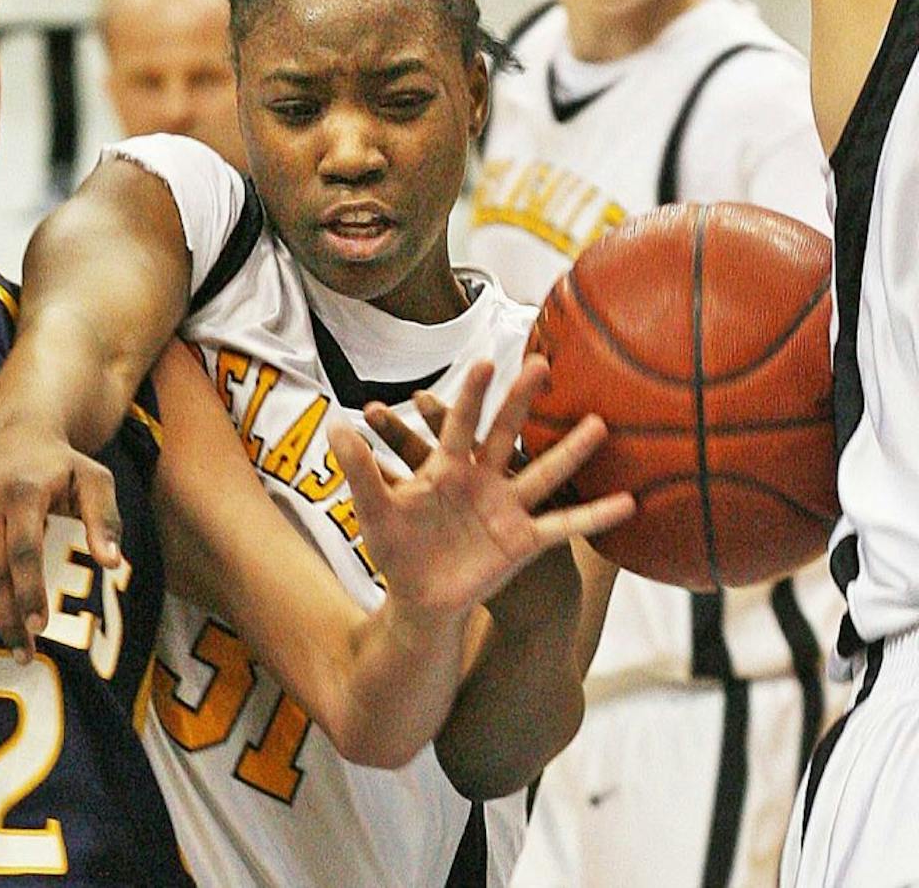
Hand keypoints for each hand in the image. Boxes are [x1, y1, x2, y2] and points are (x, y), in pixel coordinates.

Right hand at [0, 417, 121, 665]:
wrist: (14, 433)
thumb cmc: (62, 464)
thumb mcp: (95, 479)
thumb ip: (105, 519)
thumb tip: (111, 564)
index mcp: (22, 492)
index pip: (23, 550)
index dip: (28, 591)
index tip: (40, 627)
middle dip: (5, 617)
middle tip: (25, 655)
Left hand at [328, 355, 633, 617]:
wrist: (422, 600)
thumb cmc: (398, 551)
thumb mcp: (374, 510)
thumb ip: (358, 469)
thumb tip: (333, 425)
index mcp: (445, 468)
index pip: (457, 424)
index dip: (468, 396)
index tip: (483, 363)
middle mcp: (482, 480)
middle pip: (504, 432)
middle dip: (522, 401)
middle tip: (541, 363)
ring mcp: (506, 508)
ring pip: (543, 473)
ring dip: (571, 451)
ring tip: (600, 423)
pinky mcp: (522, 540)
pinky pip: (563, 525)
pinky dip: (594, 515)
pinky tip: (628, 501)